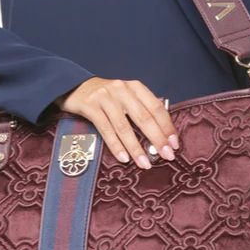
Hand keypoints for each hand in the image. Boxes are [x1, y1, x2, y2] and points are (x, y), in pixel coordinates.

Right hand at [56, 77, 179, 169]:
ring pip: (124, 127)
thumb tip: (162, 134)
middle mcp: (122, 90)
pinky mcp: (90, 107)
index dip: (167, 126)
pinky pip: (106, 129)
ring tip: (144, 164)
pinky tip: (124, 158)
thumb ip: (141, 109)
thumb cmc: (106, 96)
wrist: (74, 86)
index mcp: (135, 87)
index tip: (174, 144)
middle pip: (144, 118)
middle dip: (157, 139)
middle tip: (167, 156)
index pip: (156, 108)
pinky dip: (116, 146)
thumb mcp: (126, 96)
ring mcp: (105, 98)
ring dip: (136, 148)